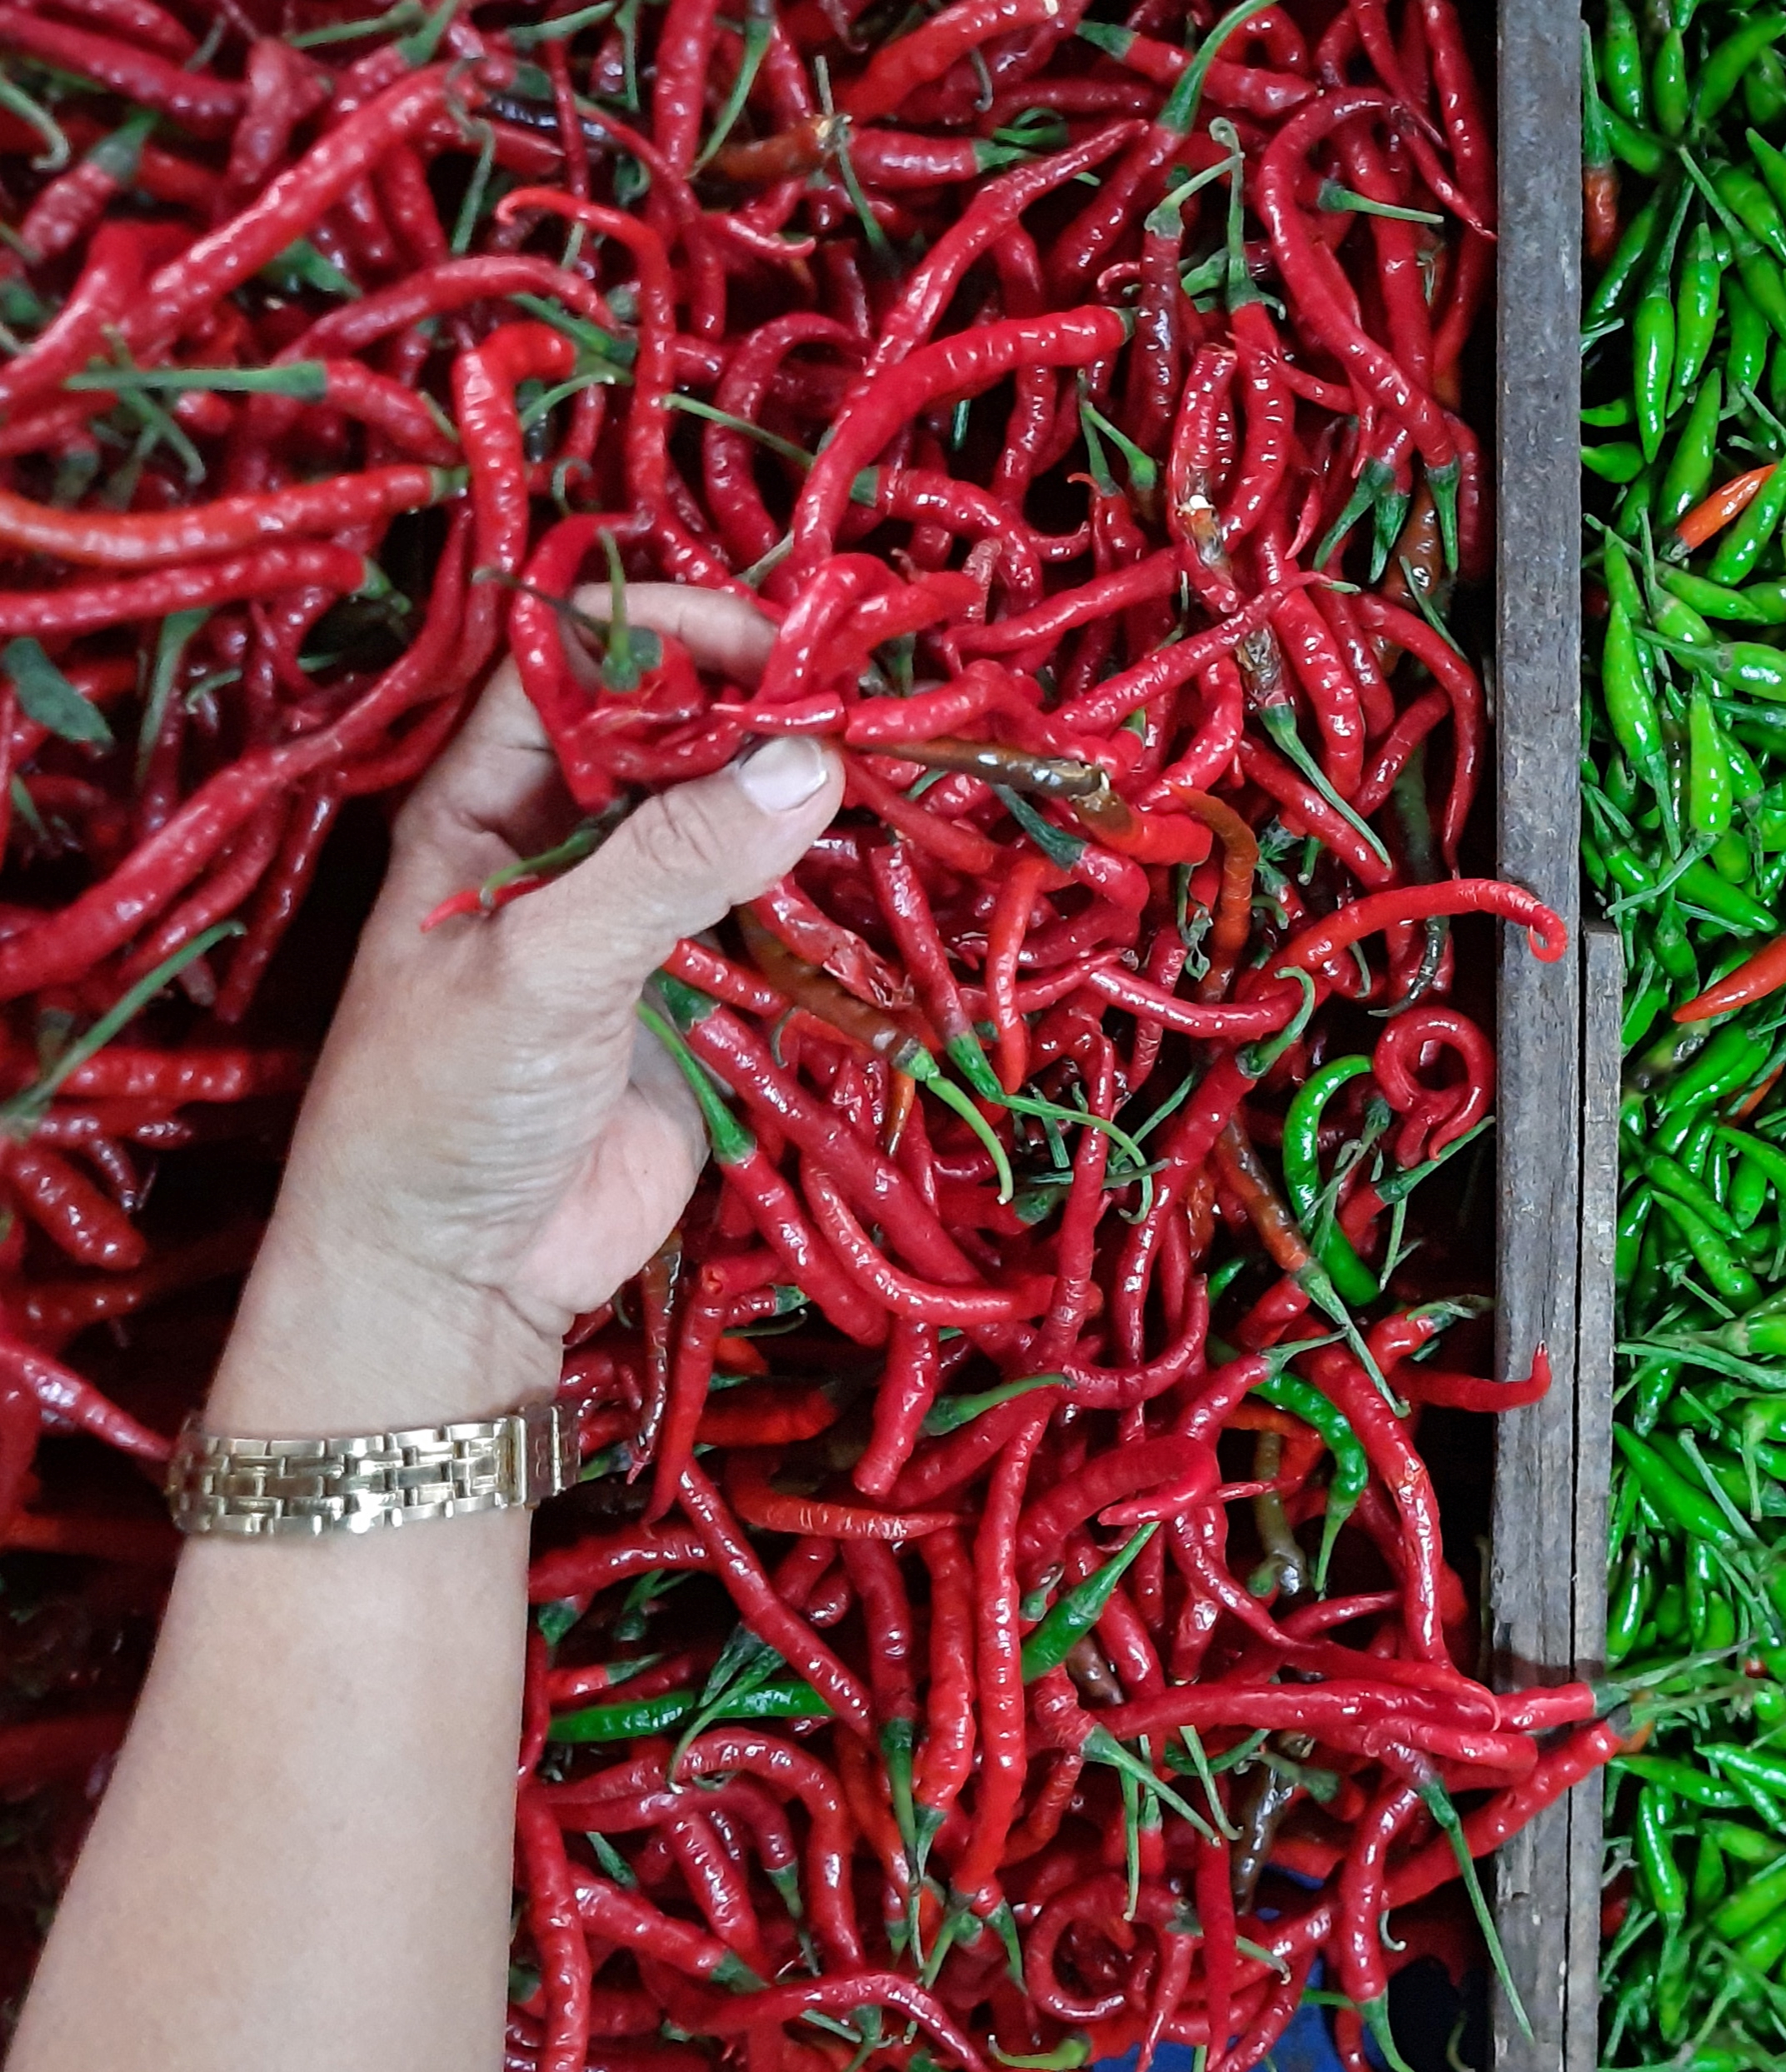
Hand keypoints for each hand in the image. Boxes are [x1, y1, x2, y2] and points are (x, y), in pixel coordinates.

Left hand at [208, 587, 841, 1429]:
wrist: (454, 1280)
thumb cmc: (442, 1105)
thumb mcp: (545, 965)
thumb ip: (672, 862)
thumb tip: (806, 762)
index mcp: (486, 803)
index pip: (583, 666)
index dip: (674, 637)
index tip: (776, 651)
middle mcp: (568, 843)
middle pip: (683, 737)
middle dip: (770, 719)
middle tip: (868, 721)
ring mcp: (643, 920)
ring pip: (744, 826)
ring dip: (818, 808)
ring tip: (904, 788)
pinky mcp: (706, 997)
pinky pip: (784, 924)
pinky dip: (842, 901)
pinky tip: (900, 879)